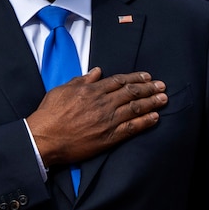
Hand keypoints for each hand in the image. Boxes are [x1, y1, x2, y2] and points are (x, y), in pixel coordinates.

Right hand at [27, 68, 166, 166]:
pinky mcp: (109, 136)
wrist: (44, 137)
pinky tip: (155, 117)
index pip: (119, 81)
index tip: (147, 77)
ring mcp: (107, 120)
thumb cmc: (49, 114)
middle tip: (162, 86)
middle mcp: (102, 103)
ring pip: (135, 108)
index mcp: (91, 90)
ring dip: (152, 102)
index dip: (135, 78)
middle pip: (131, 92)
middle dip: (149, 88)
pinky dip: (145, 122)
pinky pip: (132, 127)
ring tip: (164, 99)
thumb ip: (81, 80)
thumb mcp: (62, 90)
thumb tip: (96, 72)